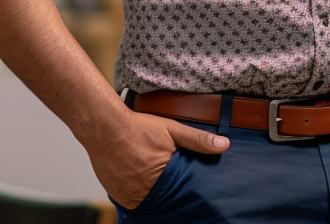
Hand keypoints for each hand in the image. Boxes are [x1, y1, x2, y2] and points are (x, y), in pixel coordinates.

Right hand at [87, 109, 228, 208]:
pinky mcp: (118, 196)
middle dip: (169, 192)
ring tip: (155, 181)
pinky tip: (141, 181)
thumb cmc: (139, 128)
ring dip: (154, 194)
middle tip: (169, 181)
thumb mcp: (172, 129)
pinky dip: (139, 194)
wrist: (105, 127)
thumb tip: (225, 145)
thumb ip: (198, 139)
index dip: (185, 190)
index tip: (188, 187)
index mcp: (164, 177)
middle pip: (165, 199)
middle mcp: (147, 191)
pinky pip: (133, 202)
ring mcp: (131, 196)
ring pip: (149, 202)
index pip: (182, 194)